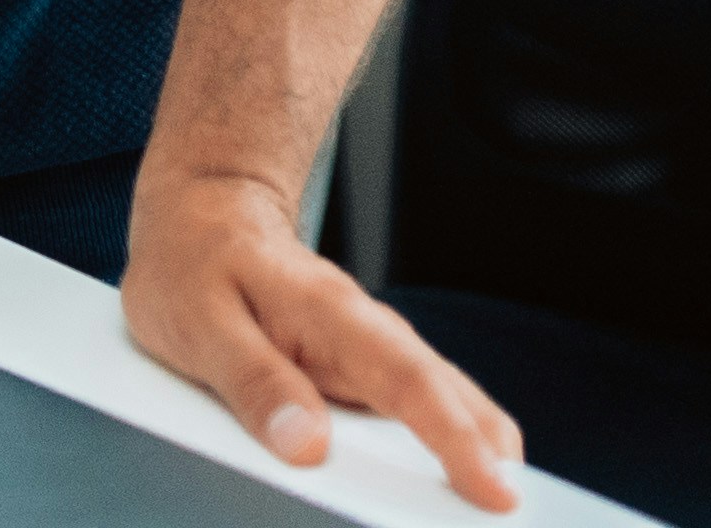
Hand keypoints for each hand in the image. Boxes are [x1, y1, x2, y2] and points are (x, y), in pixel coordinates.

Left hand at [123, 168, 521, 511]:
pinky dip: (437, 445)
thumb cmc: (195, 264)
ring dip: (471, 450)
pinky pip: (406, 408)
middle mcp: (364, 331)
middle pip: (446, 394)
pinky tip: (446, 488)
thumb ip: (252, 381)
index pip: (409, 381)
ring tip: (495, 507)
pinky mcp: (355, 369)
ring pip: (435, 401)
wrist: (200, 213)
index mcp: (332, 314)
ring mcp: (365, 351)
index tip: (496, 488)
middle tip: (515, 513)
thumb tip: (306, 445)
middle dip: (488, 454)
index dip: (456, 439)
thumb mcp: (198, 322)